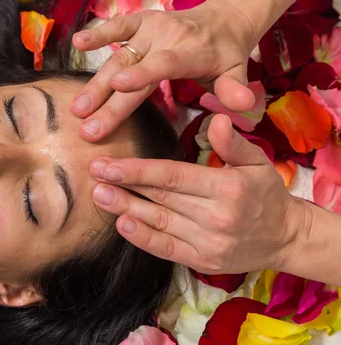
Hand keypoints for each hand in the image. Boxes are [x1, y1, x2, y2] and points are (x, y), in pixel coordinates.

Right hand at [71, 2, 257, 141]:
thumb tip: (244, 105)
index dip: (141, 73)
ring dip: (95, 81)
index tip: (119, 87)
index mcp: (193, 51)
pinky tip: (78, 44)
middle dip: (108, 98)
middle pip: (133, 67)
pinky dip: (98, 35)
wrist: (223, 19)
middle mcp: (169, 36)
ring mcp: (153, 27)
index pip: (165, 63)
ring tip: (77, 107)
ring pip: (119, 55)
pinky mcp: (141, 21)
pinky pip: (118, 27)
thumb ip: (234, 89)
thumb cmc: (225, 55)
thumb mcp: (236, 72)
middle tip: (86, 126)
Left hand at [88, 114, 307, 274]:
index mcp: (226, 188)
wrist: (287, 238)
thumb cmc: (267, 194)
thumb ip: (233, 142)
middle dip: (123, 185)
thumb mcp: (257, 162)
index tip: (108, 163)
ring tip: (98, 196)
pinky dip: (142, 239)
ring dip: (125, 209)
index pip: (172, 176)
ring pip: (158, 223)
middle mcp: (216, 216)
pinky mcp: (204, 261)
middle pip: (159, 198)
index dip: (137, 170)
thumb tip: (217, 118)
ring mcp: (208, 242)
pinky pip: (167, 249)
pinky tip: (121, 224)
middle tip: (93, 174)